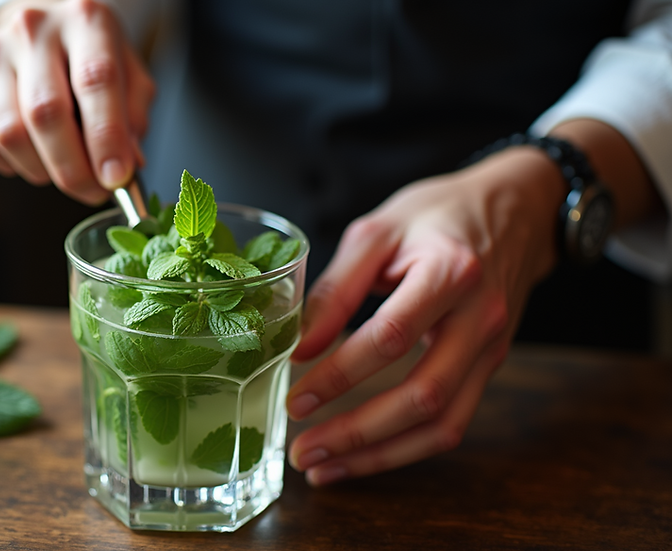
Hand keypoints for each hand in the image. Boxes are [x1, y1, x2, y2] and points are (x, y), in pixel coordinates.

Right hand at [0, 0, 155, 204]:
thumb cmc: (93, 59)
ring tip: (64, 170)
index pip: (96, 80)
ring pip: (9, 134)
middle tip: (94, 192)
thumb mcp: (130, 76)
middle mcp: (33, 28)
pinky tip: (33, 157)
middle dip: (73, 168)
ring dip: (42, 171)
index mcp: (85, 20)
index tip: (116, 179)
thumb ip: (133, 119)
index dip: (106, 137)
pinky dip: (11, 166)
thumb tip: (124, 167)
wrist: (44, 29)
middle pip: (46, 112)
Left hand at [285, 146, 565, 484]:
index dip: (339, 375)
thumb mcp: (378, 232)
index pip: (389, 338)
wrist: (514, 210)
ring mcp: (490, 349)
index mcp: (450, 273)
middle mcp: (479, 319)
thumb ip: (337, 288)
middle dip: (356, 433)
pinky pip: (452, 422)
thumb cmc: (438, 216)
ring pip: (442, 425)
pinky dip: (404, 448)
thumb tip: (300, 347)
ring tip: (323, 468)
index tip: (295, 399)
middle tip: (302, 450)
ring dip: (379, 456)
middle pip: (422, 397)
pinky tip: (362, 455)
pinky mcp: (489, 367)